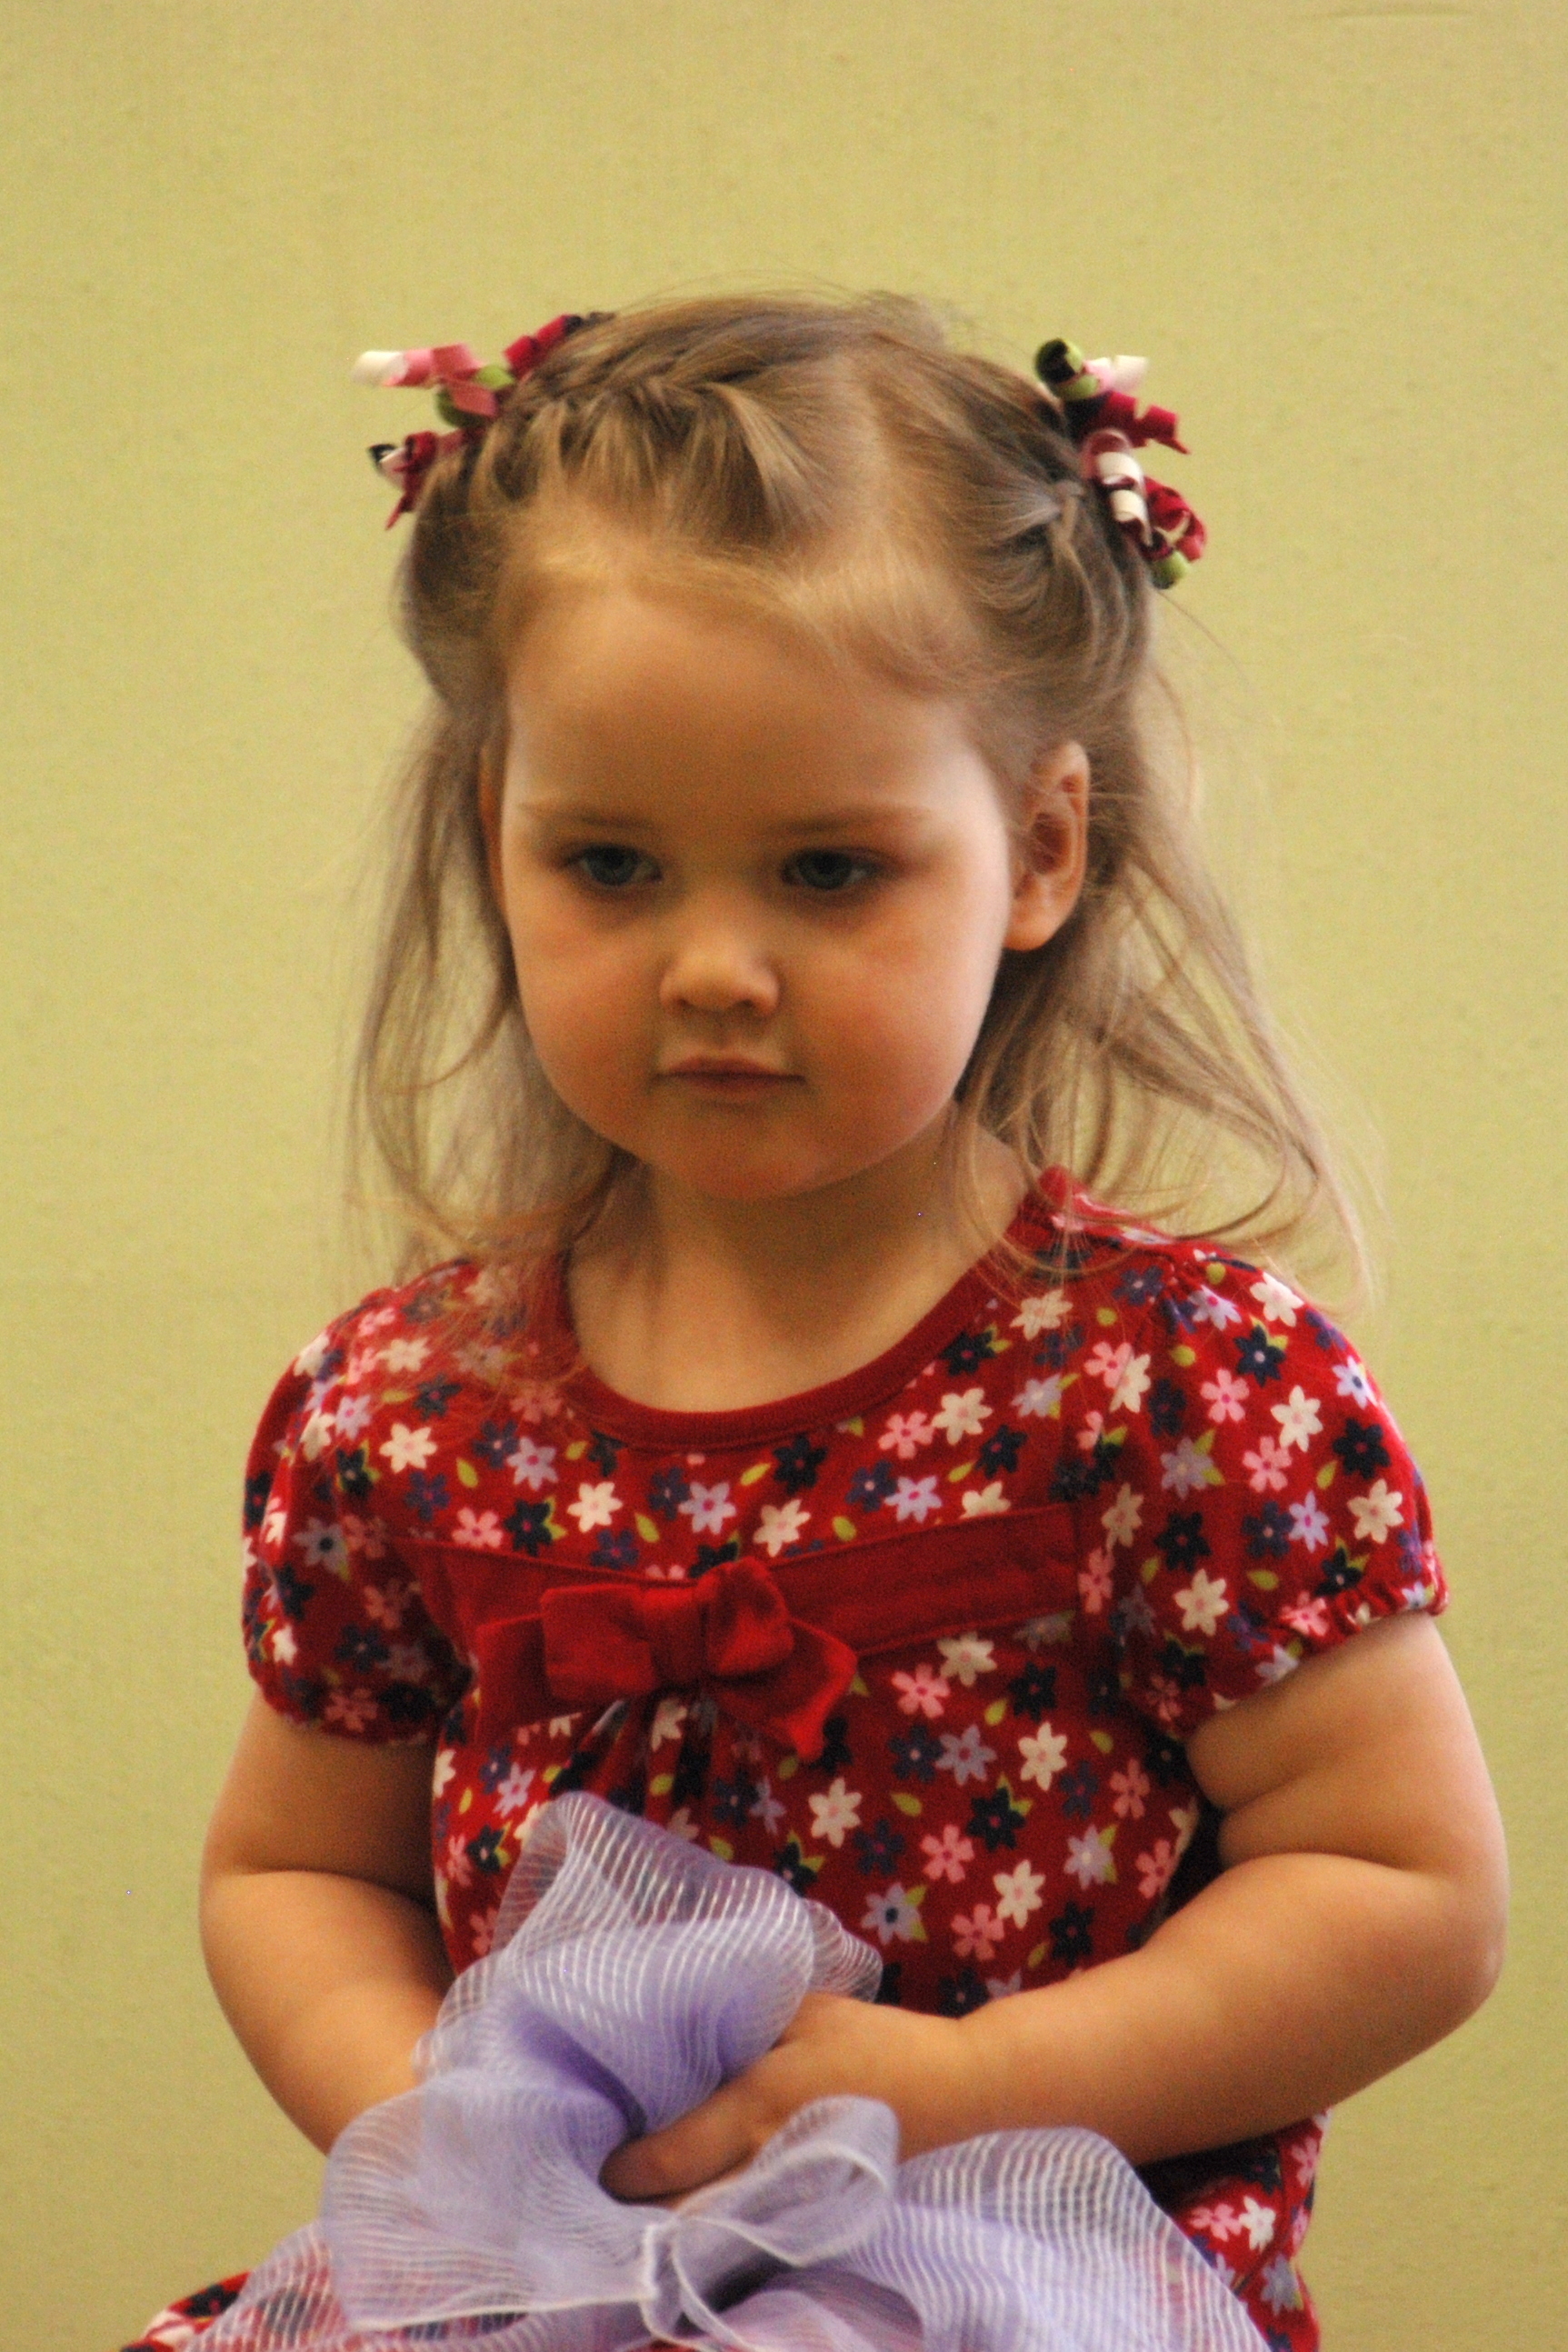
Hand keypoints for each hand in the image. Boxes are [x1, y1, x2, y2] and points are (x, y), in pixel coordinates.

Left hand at [598, 1991, 978, 2205]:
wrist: (951, 2086)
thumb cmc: (873, 2038)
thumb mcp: (804, 2009)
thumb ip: (743, 2022)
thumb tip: (684, 2028)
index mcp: (756, 2103)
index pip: (672, 2154)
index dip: (626, 2169)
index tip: (597, 2162)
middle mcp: (765, 2159)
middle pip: (683, 2213)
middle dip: (640, 2211)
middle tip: (605, 2195)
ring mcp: (791, 2191)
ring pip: (713, 2228)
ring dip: (674, 2224)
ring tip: (640, 2210)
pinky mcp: (812, 2205)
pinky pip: (748, 2226)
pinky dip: (715, 2225)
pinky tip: (697, 2214)